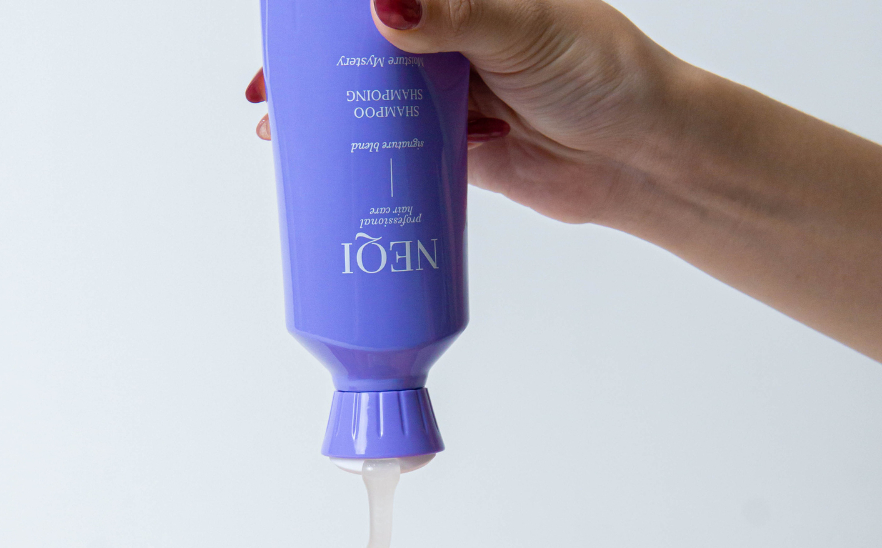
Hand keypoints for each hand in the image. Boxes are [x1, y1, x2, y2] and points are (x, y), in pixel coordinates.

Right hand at [246, 0, 673, 223]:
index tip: (286, 35)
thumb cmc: (601, 73)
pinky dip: (370, 161)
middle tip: (270, 98)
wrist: (638, 155)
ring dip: (332, 122)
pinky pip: (402, 153)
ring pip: (377, 104)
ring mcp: (452, 97)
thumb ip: (455, 15)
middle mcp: (453, 40)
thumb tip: (382, 4)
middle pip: (366, 51)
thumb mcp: (524, 28)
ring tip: (285, 140)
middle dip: (314, 72)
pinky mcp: (457, 150)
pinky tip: (335, 171)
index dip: (327, 20)